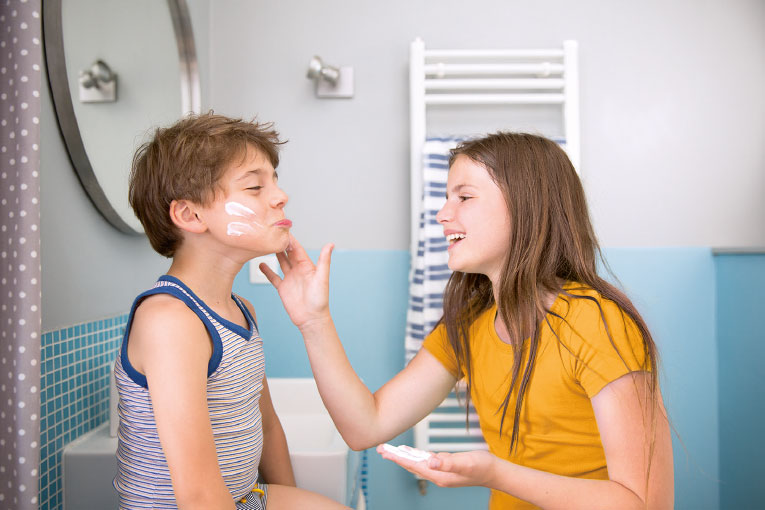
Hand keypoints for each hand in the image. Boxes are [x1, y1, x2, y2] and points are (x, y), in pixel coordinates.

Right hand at [260, 234, 333, 329]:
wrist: (311, 319)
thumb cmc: (320, 300)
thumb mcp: (322, 278)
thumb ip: (324, 261)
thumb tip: (330, 244)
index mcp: (307, 266)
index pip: (296, 248)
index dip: (290, 239)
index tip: (282, 229)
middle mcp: (298, 270)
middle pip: (287, 253)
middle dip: (281, 243)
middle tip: (271, 233)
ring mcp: (290, 278)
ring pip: (281, 262)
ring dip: (274, 253)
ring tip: (265, 244)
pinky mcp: (283, 288)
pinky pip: (273, 277)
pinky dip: (267, 271)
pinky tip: (261, 264)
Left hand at [376, 444, 495, 487]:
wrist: (494, 472)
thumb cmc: (482, 467)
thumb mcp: (465, 462)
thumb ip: (448, 463)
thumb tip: (431, 461)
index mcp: (439, 475)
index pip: (413, 465)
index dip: (398, 458)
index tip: (385, 452)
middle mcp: (437, 475)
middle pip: (411, 465)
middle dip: (396, 457)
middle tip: (380, 449)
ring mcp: (441, 472)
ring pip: (417, 463)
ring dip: (403, 457)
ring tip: (389, 450)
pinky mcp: (445, 467)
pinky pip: (425, 462)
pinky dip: (415, 456)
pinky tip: (410, 452)